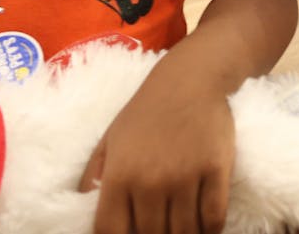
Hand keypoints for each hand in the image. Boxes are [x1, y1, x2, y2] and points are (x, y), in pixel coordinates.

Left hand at [79, 77, 234, 233]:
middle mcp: (151, 180)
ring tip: (183, 232)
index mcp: (119, 175)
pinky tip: (205, 228)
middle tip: (160, 230)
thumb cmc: (146, 112)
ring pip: (185, 232)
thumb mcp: (109, 141)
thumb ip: (92, 179)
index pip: (112, 232)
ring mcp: (186, 176)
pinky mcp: (217, 169)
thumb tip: (81, 212)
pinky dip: (211, 230)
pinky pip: (214, 217)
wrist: (191, 79)